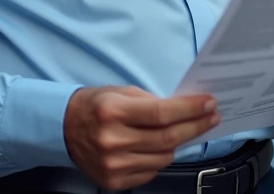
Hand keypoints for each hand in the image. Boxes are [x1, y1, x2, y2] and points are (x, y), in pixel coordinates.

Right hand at [63, 86, 219, 189]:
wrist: (63, 129)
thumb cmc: (95, 106)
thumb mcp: (121, 93)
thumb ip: (151, 102)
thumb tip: (185, 109)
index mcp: (114, 112)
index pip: (162, 113)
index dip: (190, 110)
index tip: (209, 104)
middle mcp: (113, 140)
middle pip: (167, 138)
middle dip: (195, 126)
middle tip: (211, 117)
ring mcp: (113, 165)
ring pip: (163, 157)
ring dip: (178, 143)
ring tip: (184, 130)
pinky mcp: (114, 181)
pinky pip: (151, 171)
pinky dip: (160, 158)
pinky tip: (158, 147)